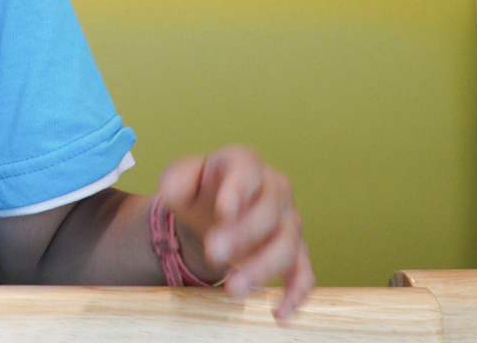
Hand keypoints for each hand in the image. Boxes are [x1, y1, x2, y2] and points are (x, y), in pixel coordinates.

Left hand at [159, 146, 314, 319]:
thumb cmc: (199, 190)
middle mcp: (274, 188)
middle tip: (212, 252)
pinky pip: (304, 271)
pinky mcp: (295, 250)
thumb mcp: (180, 179)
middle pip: (269, 210)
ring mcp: (288, 220)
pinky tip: (280, 312)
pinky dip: (296, 293)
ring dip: (262, 267)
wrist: (212, 210)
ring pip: (288, 244)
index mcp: (244, 163)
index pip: (247, 170)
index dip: (238, 190)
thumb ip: (175, 179)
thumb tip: (171, 191)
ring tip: (232, 287)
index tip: (223, 211)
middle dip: (243, 234)